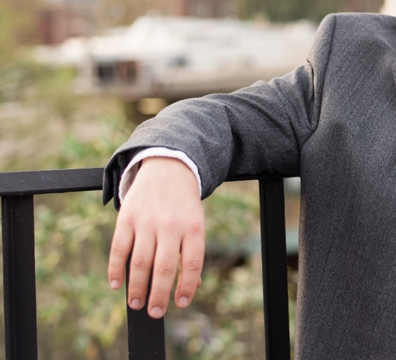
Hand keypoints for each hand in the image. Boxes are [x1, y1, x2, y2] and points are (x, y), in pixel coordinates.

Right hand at [107, 157, 205, 317]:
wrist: (168, 167)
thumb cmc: (184, 204)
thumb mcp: (196, 222)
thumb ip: (192, 251)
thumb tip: (193, 285)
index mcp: (193, 226)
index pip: (192, 263)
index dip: (187, 286)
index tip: (181, 303)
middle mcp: (170, 224)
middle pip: (163, 267)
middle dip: (159, 295)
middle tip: (155, 312)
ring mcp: (147, 220)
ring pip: (139, 262)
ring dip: (136, 287)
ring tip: (136, 304)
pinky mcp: (127, 217)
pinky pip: (118, 248)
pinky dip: (115, 269)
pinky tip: (116, 285)